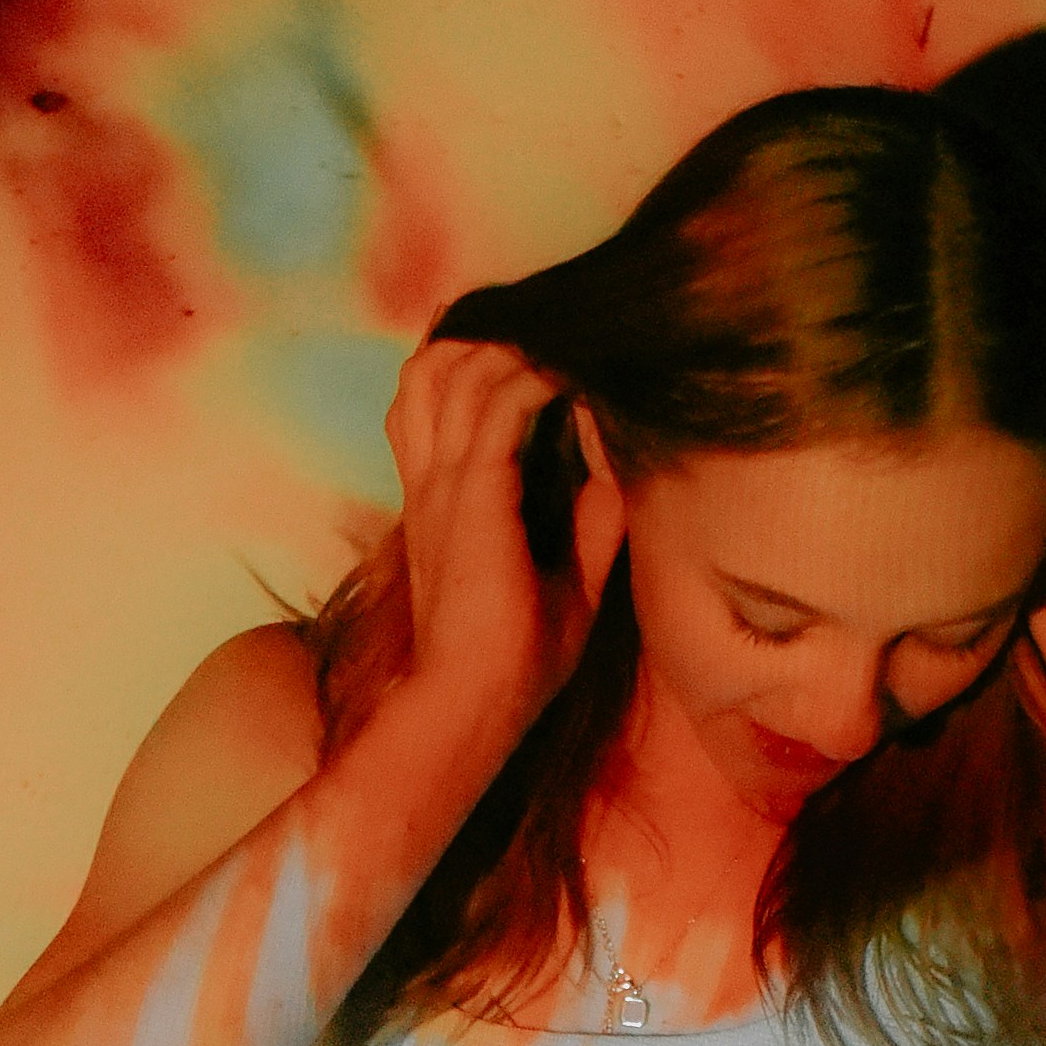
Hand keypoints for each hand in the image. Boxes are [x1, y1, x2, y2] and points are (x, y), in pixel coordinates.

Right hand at [386, 337, 627, 762]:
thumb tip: (619, 461)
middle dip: (488, 341)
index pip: (427, 401)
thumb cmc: (516, 658)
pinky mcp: (472, 491)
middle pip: (430, 368)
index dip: (469, 363)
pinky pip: (501, 403)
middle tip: (555, 347)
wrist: (474, 705)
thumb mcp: (569, 578)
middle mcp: (432, 480)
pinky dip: (540, 379)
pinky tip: (576, 383)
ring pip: (459, 368)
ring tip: (568, 356)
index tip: (539, 355)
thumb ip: (591, 515)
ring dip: (519, 352)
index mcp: (437, 500)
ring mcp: (445, 481)